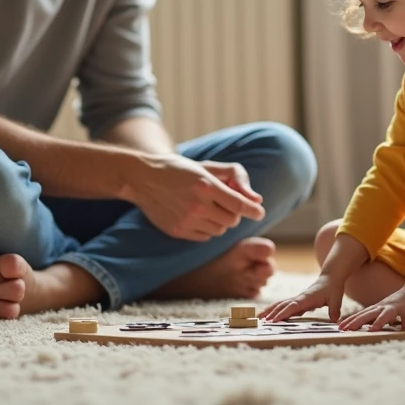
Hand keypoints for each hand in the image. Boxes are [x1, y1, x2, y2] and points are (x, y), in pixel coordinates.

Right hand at [130, 155, 265, 240]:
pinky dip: (207, 229)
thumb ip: (235, 177)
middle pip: (232, 221)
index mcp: (206, 185)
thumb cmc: (180, 169)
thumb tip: (257, 200)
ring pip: (219, 231)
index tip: (259, 213)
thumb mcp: (207, 167)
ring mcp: (186, 220)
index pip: (239, 205)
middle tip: (226, 205)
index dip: (253, 211)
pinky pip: (204, 237)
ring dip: (220, 222)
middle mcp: (197, 205)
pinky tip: (198, 217)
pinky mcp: (177, 231)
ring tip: (209, 209)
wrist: (144, 178)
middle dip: (234, 214)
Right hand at [259, 274, 345, 322]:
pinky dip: (276, 310)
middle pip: (282, 305)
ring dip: (270, 310)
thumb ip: (335, 309)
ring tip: (259, 317)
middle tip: (260, 321)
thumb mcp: (336, 298)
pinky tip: (270, 316)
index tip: (273, 320)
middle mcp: (299, 298)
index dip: (283, 313)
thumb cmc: (333, 288)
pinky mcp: (298, 301)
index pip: (292, 306)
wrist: (330, 278)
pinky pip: (285, 306)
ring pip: (281, 304)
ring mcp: (298, 299)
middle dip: (271, 313)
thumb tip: (335, 320)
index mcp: (307, 298)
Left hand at [338, 286, 404, 331]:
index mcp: (377, 308)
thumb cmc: (398, 304)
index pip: (361, 314)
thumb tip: (363, 329)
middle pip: (368, 314)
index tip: (339, 327)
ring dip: (379, 322)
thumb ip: (375, 318)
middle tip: (345, 329)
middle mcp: (384, 307)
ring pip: (386, 315)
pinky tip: (404, 332)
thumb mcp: (384, 311)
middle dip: (356, 322)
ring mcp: (396, 308)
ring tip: (371, 331)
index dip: (350, 320)